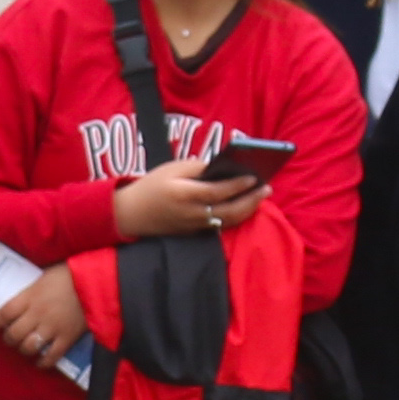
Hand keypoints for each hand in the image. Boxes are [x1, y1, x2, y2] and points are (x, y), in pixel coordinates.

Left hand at [0, 266, 89, 366]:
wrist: (96, 281)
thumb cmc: (69, 274)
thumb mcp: (43, 277)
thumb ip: (31, 291)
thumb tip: (20, 299)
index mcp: (29, 297)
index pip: (4, 313)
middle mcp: (37, 314)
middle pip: (13, 334)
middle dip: (8, 339)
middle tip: (10, 338)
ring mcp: (52, 328)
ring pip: (29, 347)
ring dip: (23, 349)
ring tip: (25, 347)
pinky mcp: (67, 338)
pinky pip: (51, 356)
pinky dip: (43, 362)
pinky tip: (40, 362)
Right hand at [110, 156, 261, 240]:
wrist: (131, 214)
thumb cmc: (151, 186)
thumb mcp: (171, 169)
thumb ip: (197, 167)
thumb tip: (222, 167)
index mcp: (184, 194)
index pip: (217, 191)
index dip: (237, 185)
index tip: (254, 177)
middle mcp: (192, 213)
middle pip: (229, 209)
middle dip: (251, 199)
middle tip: (267, 188)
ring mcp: (194, 225)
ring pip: (228, 220)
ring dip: (248, 209)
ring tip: (261, 197)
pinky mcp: (195, 232)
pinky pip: (221, 225)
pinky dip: (237, 216)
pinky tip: (246, 206)